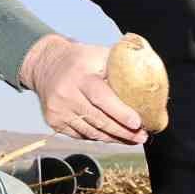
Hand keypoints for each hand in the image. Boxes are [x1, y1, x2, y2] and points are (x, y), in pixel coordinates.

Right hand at [19, 35, 146, 144]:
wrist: (45, 64)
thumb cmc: (81, 59)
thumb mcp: (99, 54)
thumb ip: (121, 63)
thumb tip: (149, 74)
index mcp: (80, 76)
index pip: (101, 97)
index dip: (120, 112)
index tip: (137, 122)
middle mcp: (66, 94)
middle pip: (98, 119)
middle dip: (123, 131)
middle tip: (142, 136)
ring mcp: (58, 110)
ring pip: (90, 132)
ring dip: (113, 138)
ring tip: (132, 140)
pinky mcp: (54, 121)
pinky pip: (81, 135)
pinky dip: (98, 137)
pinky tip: (112, 136)